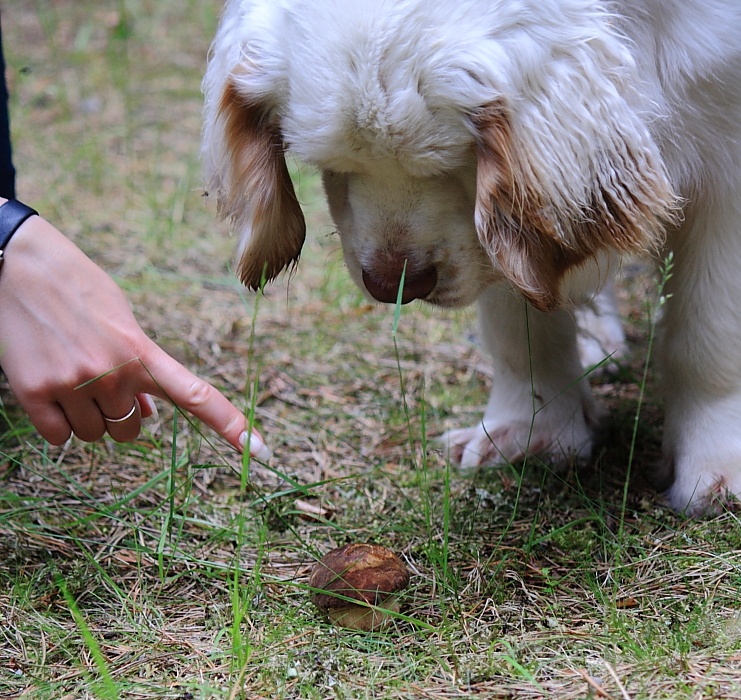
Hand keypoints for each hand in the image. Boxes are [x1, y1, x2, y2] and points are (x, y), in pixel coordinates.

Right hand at [0, 208, 269, 459]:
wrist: (15, 264)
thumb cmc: (78, 289)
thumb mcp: (123, 321)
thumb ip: (142, 367)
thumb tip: (150, 416)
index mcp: (143, 352)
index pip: (196, 395)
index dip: (230, 424)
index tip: (260, 449)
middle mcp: (113, 373)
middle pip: (133, 431)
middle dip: (122, 415)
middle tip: (100, 380)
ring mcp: (73, 385)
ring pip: (95, 436)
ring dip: (87, 417)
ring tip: (70, 373)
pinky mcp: (34, 394)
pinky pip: (58, 437)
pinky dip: (57, 423)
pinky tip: (49, 387)